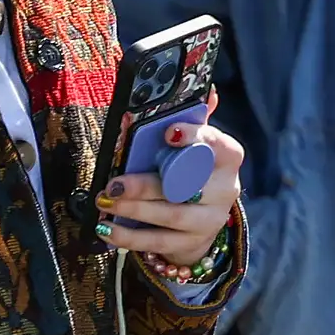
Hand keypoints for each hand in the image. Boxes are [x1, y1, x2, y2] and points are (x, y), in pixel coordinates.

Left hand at [102, 121, 244, 271]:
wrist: (201, 223)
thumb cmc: (194, 174)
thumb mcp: (198, 147)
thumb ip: (197, 120)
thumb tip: (207, 90)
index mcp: (228, 159)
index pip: (218, 145)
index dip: (194, 138)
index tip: (167, 133)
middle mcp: (225, 190)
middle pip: (186, 186)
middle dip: (146, 185)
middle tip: (114, 183)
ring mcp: (209, 220)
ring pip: (170, 215)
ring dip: (133, 209)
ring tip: (105, 201)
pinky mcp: (191, 244)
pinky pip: (157, 242)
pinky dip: (128, 236)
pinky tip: (106, 228)